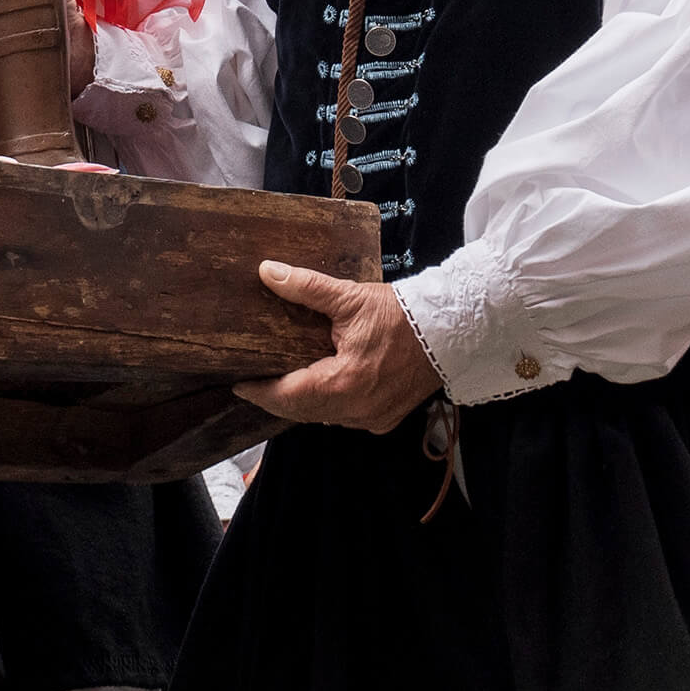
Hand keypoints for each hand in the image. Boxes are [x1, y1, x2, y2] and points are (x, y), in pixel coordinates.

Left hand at [237, 263, 441, 433]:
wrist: (451, 331)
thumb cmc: (401, 315)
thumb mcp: (350, 298)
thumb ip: (305, 287)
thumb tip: (267, 271)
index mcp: (343, 384)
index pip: (287, 397)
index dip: (260, 392)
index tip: (239, 384)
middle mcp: (356, 410)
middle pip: (303, 412)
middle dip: (278, 399)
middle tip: (255, 382)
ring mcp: (372, 419)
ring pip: (324, 417)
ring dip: (304, 404)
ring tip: (283, 383)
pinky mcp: (386, 419)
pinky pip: (346, 418)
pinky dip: (330, 406)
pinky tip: (322, 388)